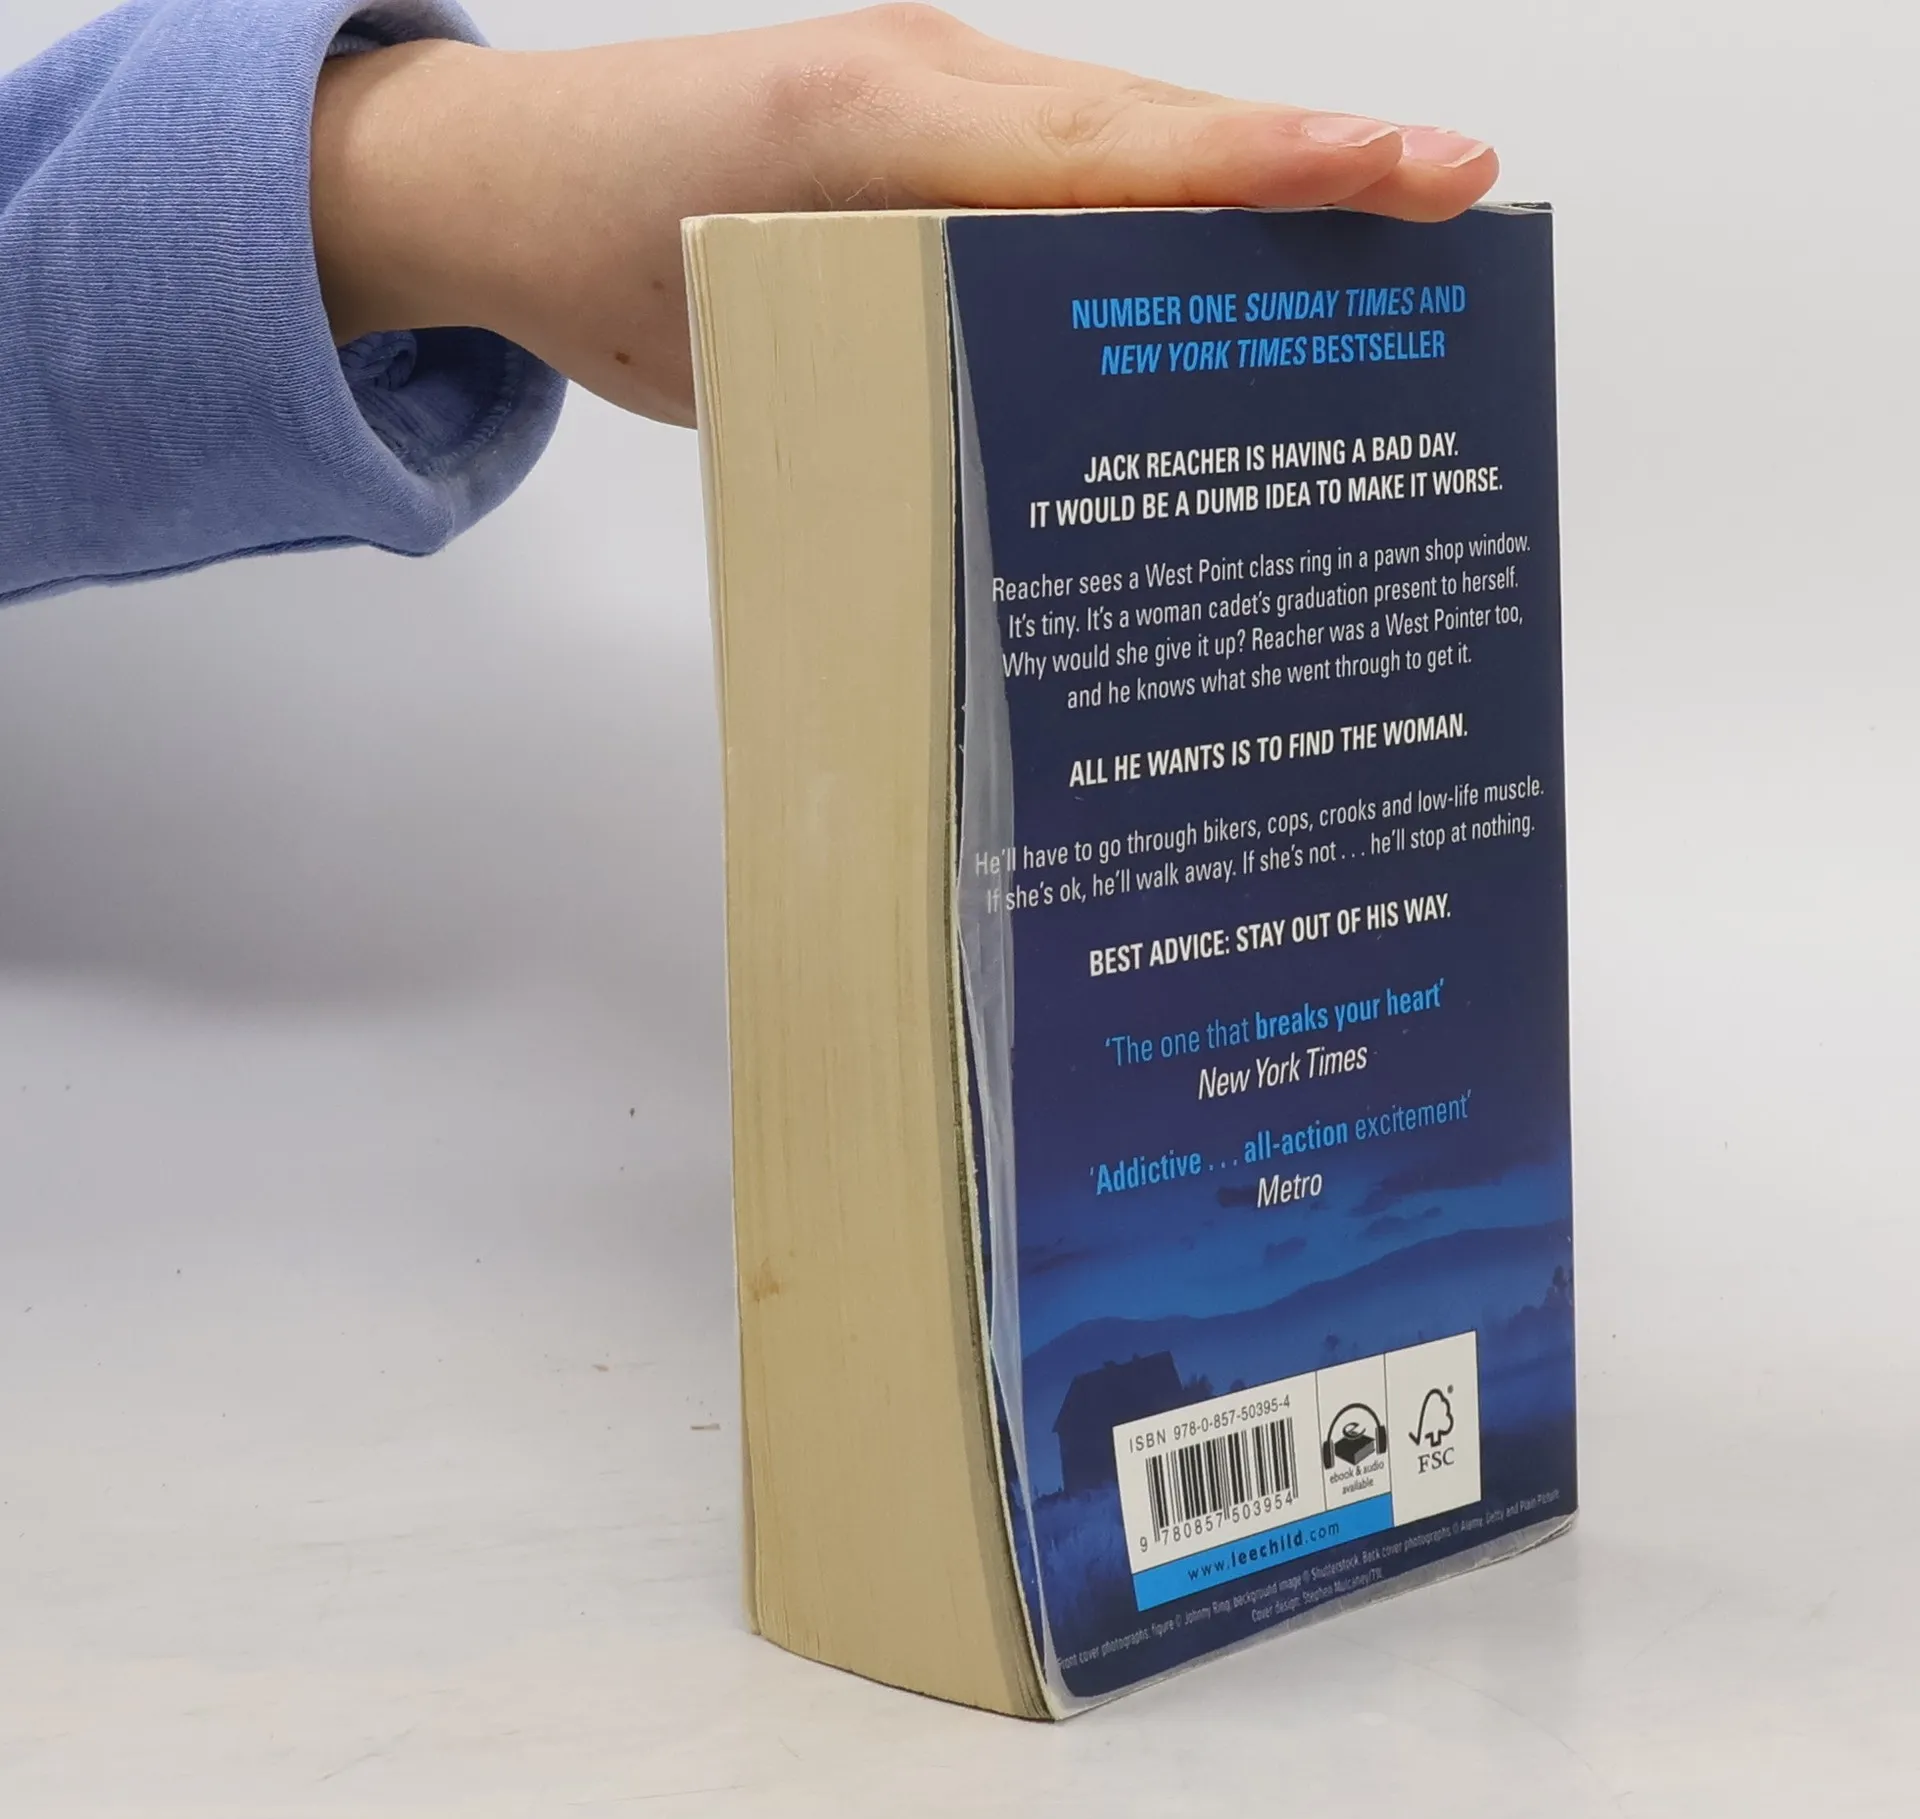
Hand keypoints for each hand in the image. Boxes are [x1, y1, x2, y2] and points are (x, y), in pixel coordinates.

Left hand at [311, 6, 1498, 425]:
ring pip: (1125, 156)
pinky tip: (1211, 292)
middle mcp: (940, 93)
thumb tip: (1033, 435)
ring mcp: (940, 111)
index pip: (1119, 143)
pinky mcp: (929, 151)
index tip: (1405, 169)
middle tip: (1458, 203)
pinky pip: (1065, 186)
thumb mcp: (734, 317)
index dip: (1269, 164)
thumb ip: (883, 348)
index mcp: (894, 119)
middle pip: (1160, 134)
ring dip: (1249, 200)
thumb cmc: (603, 236)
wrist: (508, 187)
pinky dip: (1153, 228)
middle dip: (1313, 169)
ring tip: (1388, 249)